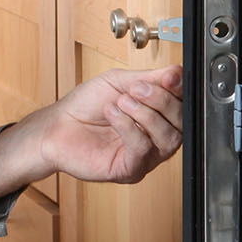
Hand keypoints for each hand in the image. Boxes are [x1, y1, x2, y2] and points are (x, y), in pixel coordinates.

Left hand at [0, 65, 182, 197]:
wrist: (57, 126)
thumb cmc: (85, 106)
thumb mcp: (119, 82)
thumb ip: (150, 78)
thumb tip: (176, 72)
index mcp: (158, 115)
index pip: (184, 104)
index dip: (179, 90)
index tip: (168, 77)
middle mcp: (156, 137)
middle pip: (182, 122)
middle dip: (162, 101)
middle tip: (136, 90)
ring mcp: (146, 156)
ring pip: (168, 138)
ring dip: (145, 114)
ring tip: (121, 102)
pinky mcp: (130, 169)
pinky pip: (143, 150)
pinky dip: (129, 127)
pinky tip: (113, 115)